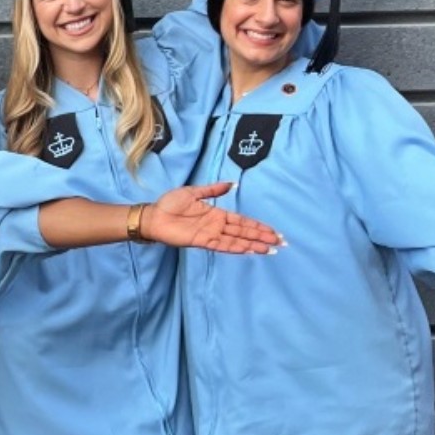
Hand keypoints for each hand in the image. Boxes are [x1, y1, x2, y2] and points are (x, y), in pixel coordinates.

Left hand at [141, 182, 284, 254]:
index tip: (273, 231)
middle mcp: (217, 226)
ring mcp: (211, 235)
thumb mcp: (193, 191)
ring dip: (253, 245)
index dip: (258, 226)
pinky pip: (222, 246)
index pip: (242, 221)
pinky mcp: (201, 242)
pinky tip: (248, 250)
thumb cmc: (170, 203)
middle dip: (262, 237)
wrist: (153, 215)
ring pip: (237, 240)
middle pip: (244, 232)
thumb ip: (213, 190)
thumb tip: (231, 184)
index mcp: (217, 214)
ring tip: (270, 249)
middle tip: (280, 243)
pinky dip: (235, 248)